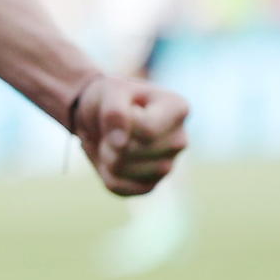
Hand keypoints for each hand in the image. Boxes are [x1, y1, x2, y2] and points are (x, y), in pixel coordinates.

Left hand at [67, 74, 189, 197]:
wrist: (99, 114)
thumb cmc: (109, 97)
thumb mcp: (109, 91)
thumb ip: (114, 111)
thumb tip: (120, 144)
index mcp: (178, 110)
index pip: (147, 129)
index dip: (119, 123)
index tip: (113, 112)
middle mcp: (179, 140)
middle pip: (135, 152)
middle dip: (109, 140)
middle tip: (107, 128)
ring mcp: (168, 165)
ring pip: (126, 171)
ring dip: (104, 156)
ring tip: (108, 140)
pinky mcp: (151, 184)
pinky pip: (121, 188)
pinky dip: (104, 173)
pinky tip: (107, 157)